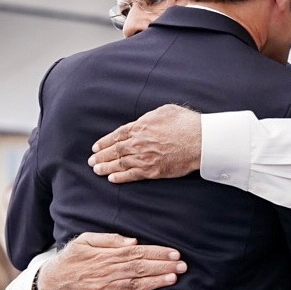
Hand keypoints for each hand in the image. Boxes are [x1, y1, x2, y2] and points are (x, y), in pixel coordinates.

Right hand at [37, 232, 186, 289]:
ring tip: (174, 278)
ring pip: (136, 284)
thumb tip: (132, 241)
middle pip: (141, 267)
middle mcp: (109, 271)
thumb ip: (109, 239)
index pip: (138, 252)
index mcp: (107, 254)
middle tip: (182, 265)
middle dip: (163, 266)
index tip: (174, 253)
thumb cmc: (71, 258)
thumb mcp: (86, 240)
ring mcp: (106, 288)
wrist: (51, 283)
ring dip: (157, 281)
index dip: (157, 252)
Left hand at [87, 104, 201, 182]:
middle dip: (101, 156)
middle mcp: (138, 143)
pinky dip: (120, 177)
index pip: (116, 136)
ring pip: (119, 164)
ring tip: (97, 170)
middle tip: (91, 161)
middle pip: (114, 151)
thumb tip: (144, 121)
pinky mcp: (152, 171)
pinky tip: (112, 179)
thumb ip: (150, 117)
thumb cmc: (185, 123)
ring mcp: (144, 158)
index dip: (105, 142)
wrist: (199, 140)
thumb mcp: (165, 110)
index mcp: (140, 127)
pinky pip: (131, 175)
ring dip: (106, 167)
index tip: (96, 147)